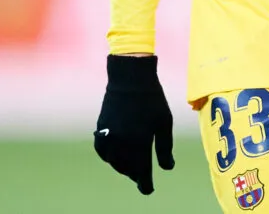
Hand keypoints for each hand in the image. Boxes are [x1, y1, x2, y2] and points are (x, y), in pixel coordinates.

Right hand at [93, 54, 175, 193]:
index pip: (141, 172)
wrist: (129, 79)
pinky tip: (118, 157)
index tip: (148, 189)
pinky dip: (111, 158)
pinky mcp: (100, 130)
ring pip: (115, 162)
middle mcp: (121, 144)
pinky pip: (104, 153)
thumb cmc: (152, 100)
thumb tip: (168, 168)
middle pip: (127, 169)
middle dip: (136, 175)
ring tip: (133, 168)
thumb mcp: (164, 123)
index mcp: (139, 143)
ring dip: (124, 167)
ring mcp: (109, 137)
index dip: (145, 183)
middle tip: (143, 178)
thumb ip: (164, 148)